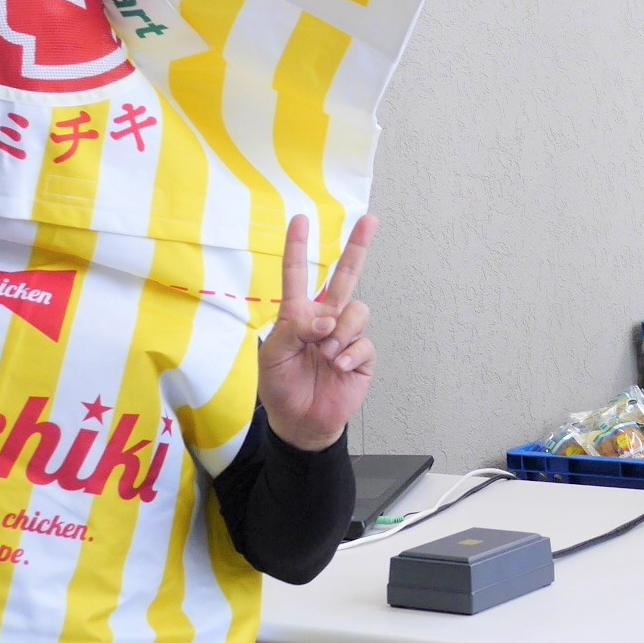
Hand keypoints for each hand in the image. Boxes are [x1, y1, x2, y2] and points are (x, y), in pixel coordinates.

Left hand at [259, 213, 377, 450]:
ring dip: (341, 333)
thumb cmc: (282, 387)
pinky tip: (338, 368)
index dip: (298, 247)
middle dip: (358, 247)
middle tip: (370, 221)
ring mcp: (346, 336)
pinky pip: (363, 343)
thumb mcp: (273, 355)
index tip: (300, 220)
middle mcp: (326, 319)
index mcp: (299, 314)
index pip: (298, 275)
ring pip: (356, 311)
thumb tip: (328, 319)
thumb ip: (295, 329)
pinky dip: (349, 355)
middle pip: (346, 276)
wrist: (302, 422)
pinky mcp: (363, 355)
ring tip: (327, 355)